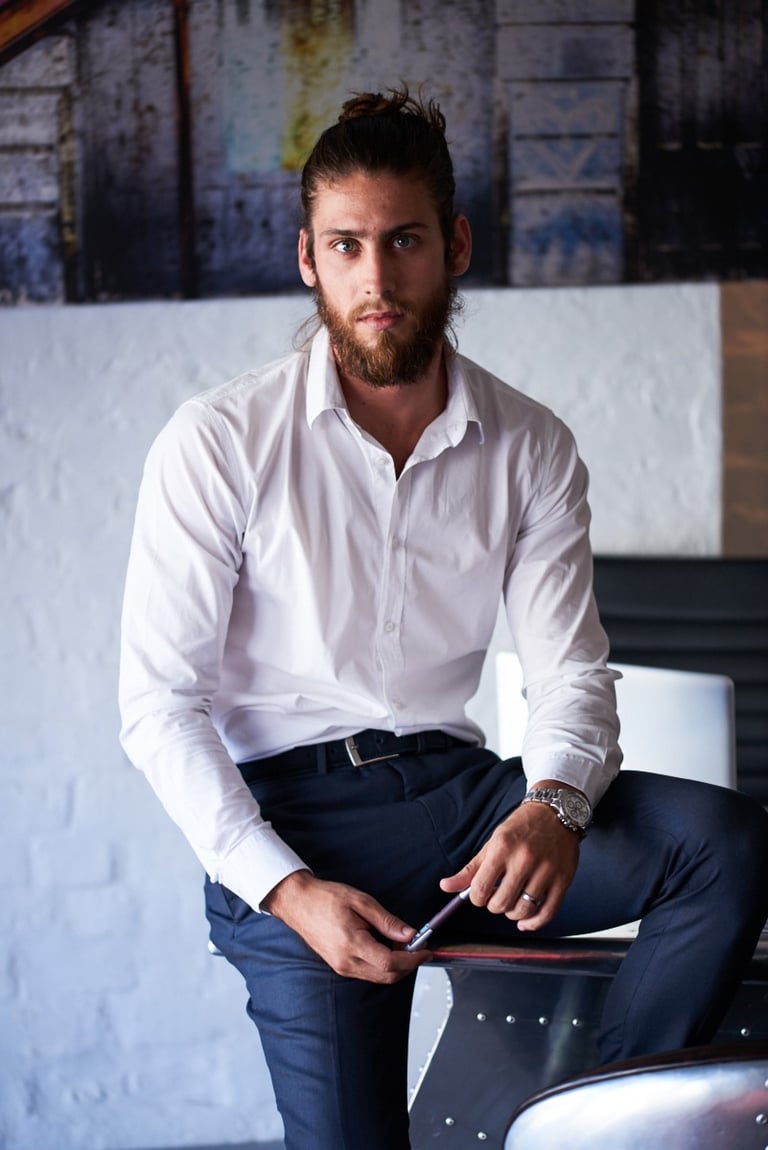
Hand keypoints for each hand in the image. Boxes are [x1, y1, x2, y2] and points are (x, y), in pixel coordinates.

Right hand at [262, 869, 430, 982]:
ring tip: (399, 940)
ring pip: (379, 977)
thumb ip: (387, 921)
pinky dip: (383, 963)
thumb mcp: (361, 902)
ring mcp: (342, 967)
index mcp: (352, 945)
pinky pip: (368, 972)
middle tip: (417, 944)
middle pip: (388, 976)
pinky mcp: (340, 966)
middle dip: (408, 963)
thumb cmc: (325, 898)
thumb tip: (410, 934)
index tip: (425, 949)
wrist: (298, 903)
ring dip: (396, 964)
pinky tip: (384, 944)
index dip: (412, 959)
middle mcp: (346, 962)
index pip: (391, 964)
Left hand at [439, 783, 581, 931]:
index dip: (476, 897)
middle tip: (497, 895)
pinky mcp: (563, 880)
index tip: (480, 893)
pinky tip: (526, 920)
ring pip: (523, 910)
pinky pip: (547, 913)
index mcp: (502, 848)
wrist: (556, 811)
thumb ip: (470, 869)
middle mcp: (524, 859)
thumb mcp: (492, 842)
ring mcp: (546, 871)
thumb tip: (445, 886)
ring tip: (512, 903)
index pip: (480, 889)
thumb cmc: (521, 827)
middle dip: (494, 905)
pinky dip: (534, 923)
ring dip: (513, 914)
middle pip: (501, 903)